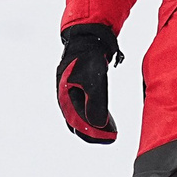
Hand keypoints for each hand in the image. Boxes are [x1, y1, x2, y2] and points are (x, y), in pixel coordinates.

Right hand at [57, 23, 123, 143]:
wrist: (88, 37)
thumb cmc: (88, 57)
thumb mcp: (94, 80)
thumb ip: (96, 102)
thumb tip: (98, 124)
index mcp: (65, 95)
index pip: (76, 122)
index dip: (91, 133)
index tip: (108, 139)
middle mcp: (66, 96)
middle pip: (77, 121)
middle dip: (93, 132)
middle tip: (110, 139)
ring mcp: (72, 91)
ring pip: (82, 114)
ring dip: (95, 124)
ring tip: (111, 132)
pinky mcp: (80, 87)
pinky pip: (86, 105)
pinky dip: (96, 113)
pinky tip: (107, 119)